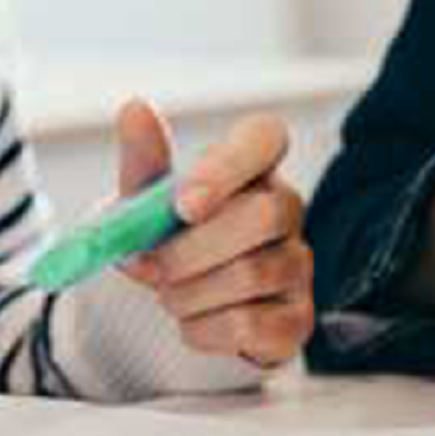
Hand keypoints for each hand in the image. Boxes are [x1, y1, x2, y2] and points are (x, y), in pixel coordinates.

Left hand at [116, 102, 315, 365]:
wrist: (173, 303)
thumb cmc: (165, 237)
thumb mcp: (144, 199)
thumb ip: (143, 158)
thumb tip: (135, 107)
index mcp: (250, 165)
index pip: (266, 138)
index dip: (227, 168)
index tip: (182, 205)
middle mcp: (286, 208)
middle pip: (264, 215)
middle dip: (191, 249)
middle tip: (149, 266)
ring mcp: (298, 265)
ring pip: (252, 274)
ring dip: (187, 292)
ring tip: (168, 294)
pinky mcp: (297, 319)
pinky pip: (250, 324)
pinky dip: (202, 328)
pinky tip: (192, 322)